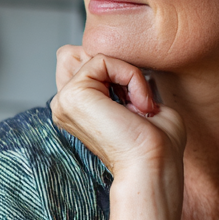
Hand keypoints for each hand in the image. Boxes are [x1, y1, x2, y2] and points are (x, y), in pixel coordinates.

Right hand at [51, 45, 185, 178]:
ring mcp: (64, 101)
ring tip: (140, 105)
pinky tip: (138, 104)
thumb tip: (115, 54)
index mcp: (76, 109)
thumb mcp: (138, 100)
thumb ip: (123, 77)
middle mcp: (65, 105)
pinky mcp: (72, 95)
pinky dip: (130, 75)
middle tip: (138, 101)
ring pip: (97, 57)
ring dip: (128, 75)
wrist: (153, 166)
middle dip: (119, 68)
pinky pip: (102, 60)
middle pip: (84, 53)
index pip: (91, 65)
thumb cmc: (153, 144)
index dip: (120, 70)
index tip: (139, 102)